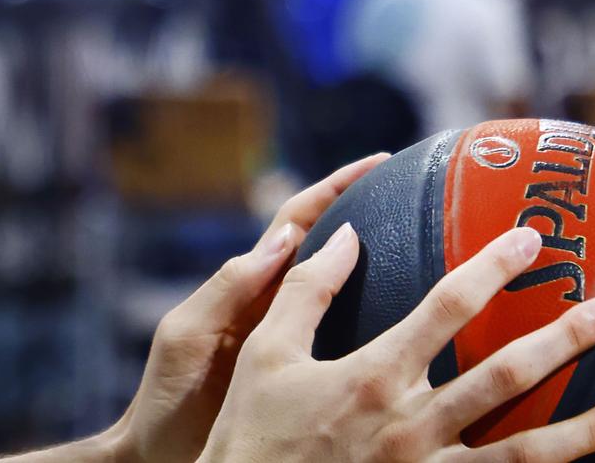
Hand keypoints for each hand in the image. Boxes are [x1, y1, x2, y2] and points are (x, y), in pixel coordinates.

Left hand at [106, 155, 390, 462]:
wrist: (160, 458)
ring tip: (434, 250)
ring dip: (382, 265)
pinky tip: (416, 326)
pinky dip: (379, 323)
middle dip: (368, 213)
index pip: (298, 222)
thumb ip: (228, 286)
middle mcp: (275, 308)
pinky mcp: (302, 377)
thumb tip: (284, 238)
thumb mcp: (187, 334)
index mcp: (248, 288)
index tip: (379, 162)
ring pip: (343, 290)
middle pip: (328, 246)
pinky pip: (346, 339)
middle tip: (420, 196)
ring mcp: (291, 341)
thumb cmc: (166, 399)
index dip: (335, 188)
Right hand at [195, 224, 594, 462]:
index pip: (447, 308)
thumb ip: (306, 289)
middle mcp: (409, 426)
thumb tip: (344, 231)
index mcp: (372, 375)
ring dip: (583, 432)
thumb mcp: (265, 354)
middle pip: (504, 376)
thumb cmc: (250, 436)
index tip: (531, 238)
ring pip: (522, 454)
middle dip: (563, 339)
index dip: (492, 267)